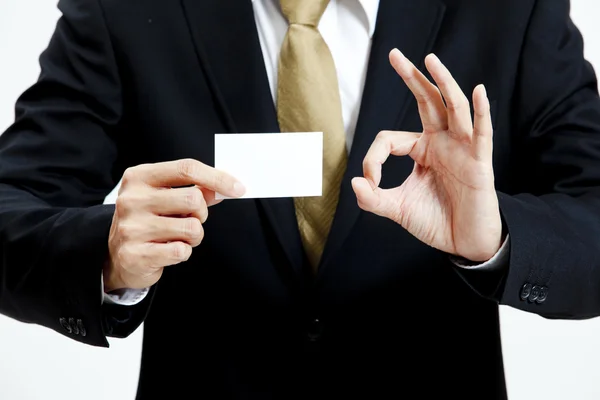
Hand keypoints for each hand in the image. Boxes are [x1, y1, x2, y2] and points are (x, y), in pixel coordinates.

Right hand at [104, 159, 244, 291]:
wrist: (117, 256)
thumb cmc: (149, 221)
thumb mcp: (166, 198)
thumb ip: (196, 190)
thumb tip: (227, 186)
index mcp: (139, 177)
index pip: (186, 168)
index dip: (218, 178)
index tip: (239, 188)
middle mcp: (131, 199)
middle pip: (193, 199)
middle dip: (201, 214)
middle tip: (191, 220)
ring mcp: (131, 227)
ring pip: (192, 228)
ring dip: (194, 237)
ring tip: (177, 237)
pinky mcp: (135, 254)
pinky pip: (181, 251)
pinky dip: (183, 252)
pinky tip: (168, 251)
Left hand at [352, 49, 502, 261]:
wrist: (464, 243)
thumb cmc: (435, 221)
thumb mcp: (397, 210)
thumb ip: (373, 199)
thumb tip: (353, 183)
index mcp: (421, 150)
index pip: (389, 139)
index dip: (372, 158)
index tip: (369, 182)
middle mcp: (442, 143)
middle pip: (427, 101)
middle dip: (411, 77)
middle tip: (394, 55)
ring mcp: (461, 149)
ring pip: (453, 108)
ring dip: (442, 83)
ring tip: (429, 60)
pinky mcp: (479, 162)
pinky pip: (481, 132)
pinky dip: (480, 112)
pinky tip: (476, 91)